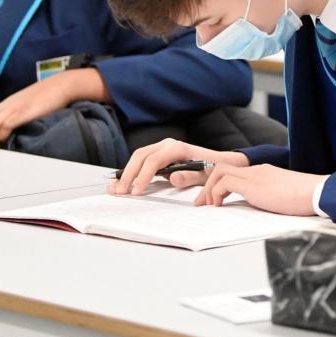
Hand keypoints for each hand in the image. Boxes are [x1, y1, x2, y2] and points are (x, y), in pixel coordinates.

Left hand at [0, 68, 108, 146]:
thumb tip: (7, 138)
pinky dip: (3, 136)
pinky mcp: (21, 112)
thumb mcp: (22, 108)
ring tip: (2, 152)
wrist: (59, 86)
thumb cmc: (43, 99)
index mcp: (0, 108)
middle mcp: (2, 109)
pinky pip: (4, 126)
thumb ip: (12, 119)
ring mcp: (11, 110)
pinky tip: (9, 140)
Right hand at [109, 138, 248, 195]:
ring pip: (138, 157)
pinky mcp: (159, 155)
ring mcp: (162, 148)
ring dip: (127, 172)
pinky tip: (121, 182)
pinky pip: (141, 161)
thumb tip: (172, 178)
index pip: (153, 161)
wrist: (219, 162)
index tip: (136, 192)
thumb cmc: (212, 169)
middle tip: (120, 191)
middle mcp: (167, 145)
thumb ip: (190, 177)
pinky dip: (131, 171)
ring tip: (116, 189)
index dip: (143, 177)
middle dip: (129, 174)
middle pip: (141, 156)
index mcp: (177, 148)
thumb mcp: (205, 175)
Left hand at [196, 164, 325, 215]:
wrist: (318, 193)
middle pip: (221, 168)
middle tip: (202, 203)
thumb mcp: (282, 197)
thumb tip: (256, 210)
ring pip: (219, 172)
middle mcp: (256, 170)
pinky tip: (219, 206)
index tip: (213, 199)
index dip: (219, 183)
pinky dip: (217, 194)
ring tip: (208, 206)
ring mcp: (254, 176)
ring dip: (208, 189)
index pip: (234, 171)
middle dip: (207, 185)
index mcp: (263, 172)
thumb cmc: (306, 198)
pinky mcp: (254, 185)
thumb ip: (267, 198)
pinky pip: (225, 183)